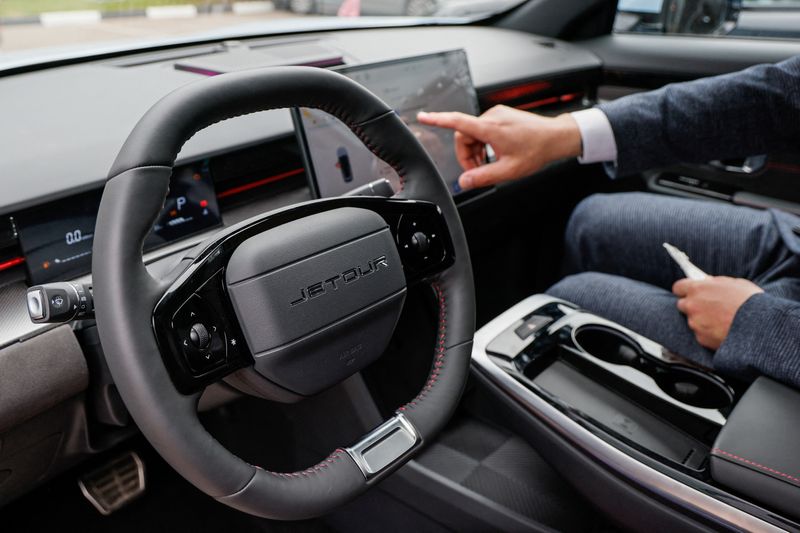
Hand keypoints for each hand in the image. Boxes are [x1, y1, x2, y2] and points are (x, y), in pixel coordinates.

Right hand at [416, 105, 581, 189]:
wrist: (557, 137)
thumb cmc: (537, 150)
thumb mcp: (509, 170)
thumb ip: (483, 177)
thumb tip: (465, 182)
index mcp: (491, 128)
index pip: (457, 122)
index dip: (438, 120)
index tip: (423, 117)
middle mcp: (492, 117)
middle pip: (464, 136)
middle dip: (467, 155)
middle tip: (479, 171)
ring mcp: (497, 115)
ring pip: (473, 134)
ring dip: (476, 151)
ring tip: (490, 164)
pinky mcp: (502, 116)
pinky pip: (483, 130)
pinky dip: (484, 144)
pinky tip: (495, 154)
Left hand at [673, 276, 763, 349]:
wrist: (760, 325)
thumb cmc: (750, 301)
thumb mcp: (734, 284)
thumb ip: (715, 283)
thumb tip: (708, 282)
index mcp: (698, 288)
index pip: (678, 287)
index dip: (685, 289)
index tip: (689, 291)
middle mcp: (692, 305)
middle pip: (683, 305)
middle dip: (693, 305)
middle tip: (708, 307)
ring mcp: (695, 323)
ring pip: (693, 320)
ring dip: (702, 319)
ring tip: (722, 320)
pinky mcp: (701, 338)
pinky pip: (701, 333)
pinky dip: (709, 332)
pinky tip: (724, 330)